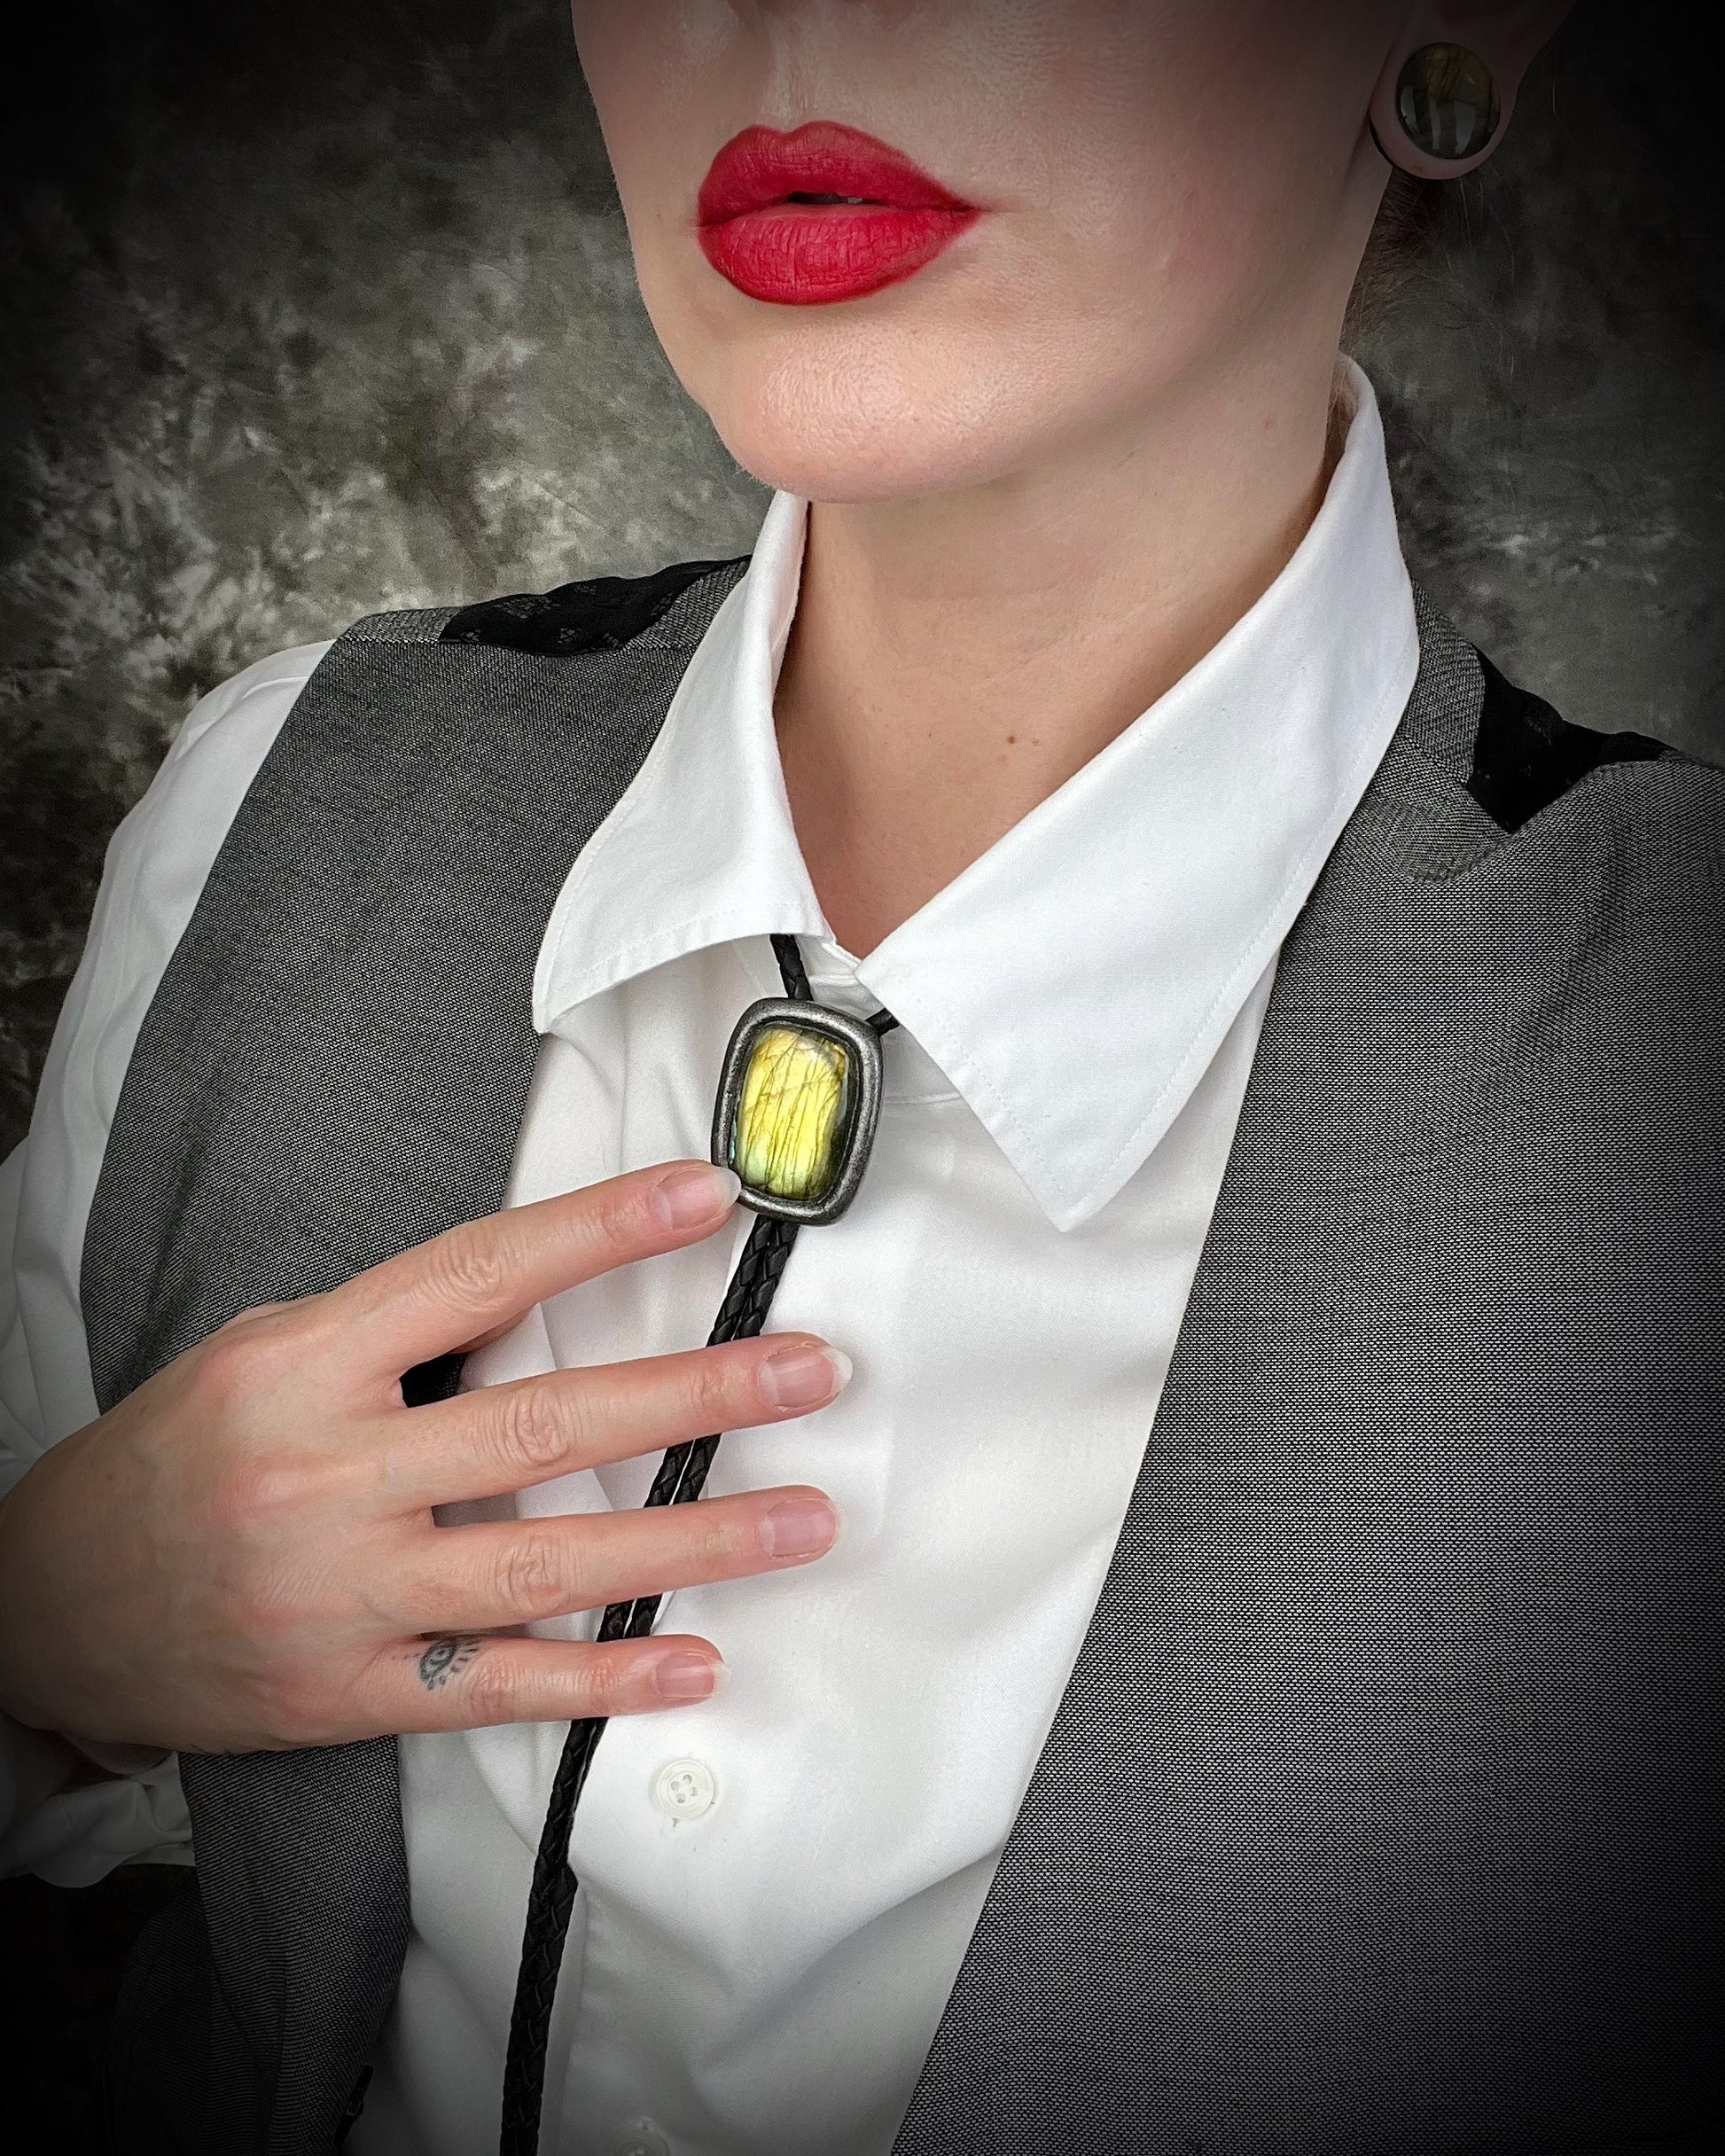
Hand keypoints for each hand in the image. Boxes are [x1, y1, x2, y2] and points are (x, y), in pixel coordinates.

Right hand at [0, 1161, 846, 1753]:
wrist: (46, 1608)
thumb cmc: (179, 1459)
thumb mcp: (266, 1355)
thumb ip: (394, 1333)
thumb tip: (550, 1297)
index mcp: (302, 1363)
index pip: (476, 1276)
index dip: (598, 1230)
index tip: (705, 1196)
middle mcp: (326, 1475)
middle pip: (539, 1425)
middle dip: (691, 1394)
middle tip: (810, 1369)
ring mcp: (339, 1593)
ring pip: (543, 1563)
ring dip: (690, 1541)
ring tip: (804, 1517)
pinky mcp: (344, 1693)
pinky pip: (494, 1686)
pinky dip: (601, 1679)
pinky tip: (694, 1660)